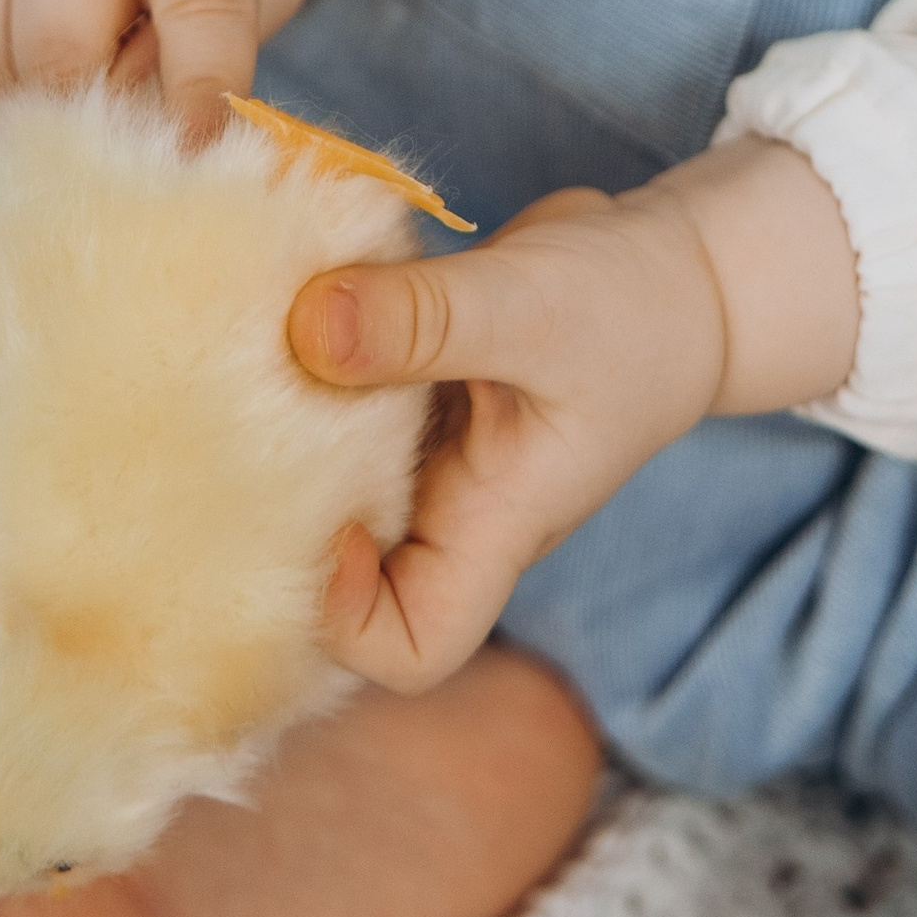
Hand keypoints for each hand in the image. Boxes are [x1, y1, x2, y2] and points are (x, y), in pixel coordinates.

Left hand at [290, 136, 859, 691]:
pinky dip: (304, 351)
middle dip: (281, 513)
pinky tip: (282, 289)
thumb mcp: (534, 307)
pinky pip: (335, 392)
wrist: (675, 271)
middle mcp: (447, 503)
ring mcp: (424, 447)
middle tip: (240, 418)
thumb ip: (428, 320)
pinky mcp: (409, 383)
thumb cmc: (631, 310)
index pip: (413, 646)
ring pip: (322, 474)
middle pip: (342, 572)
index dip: (349, 619)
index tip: (327, 521)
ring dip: (278, 421)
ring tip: (245, 342)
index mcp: (492, 528)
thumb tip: (304, 325)